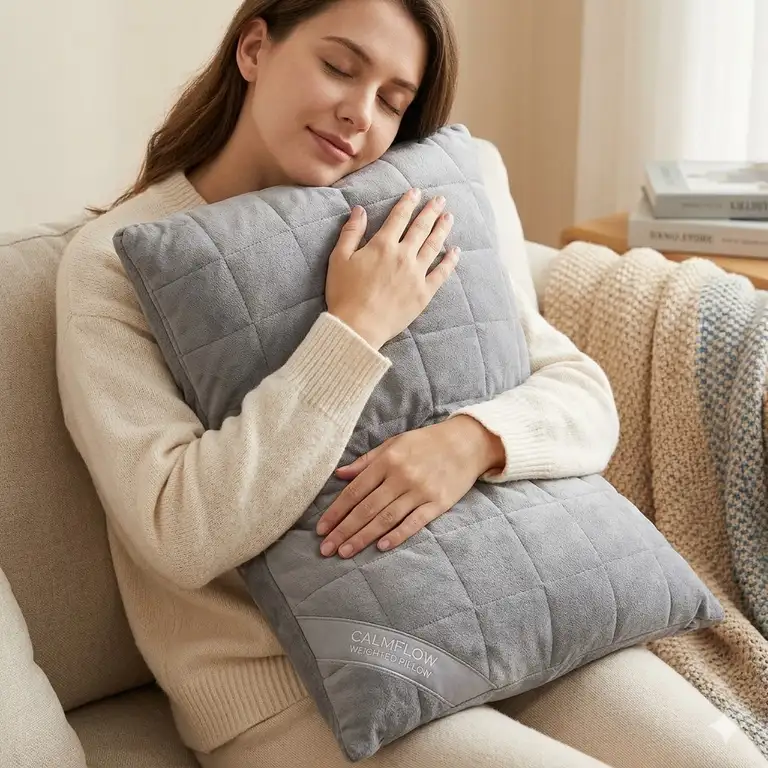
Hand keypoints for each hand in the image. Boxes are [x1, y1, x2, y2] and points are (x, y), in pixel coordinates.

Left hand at [315, 416, 504, 558]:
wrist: (467, 443)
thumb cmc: (425, 443)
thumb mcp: (394, 443)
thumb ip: (366, 461)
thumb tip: (339, 475)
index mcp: (388, 460)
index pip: (355, 490)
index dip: (336, 511)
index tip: (321, 529)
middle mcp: (402, 476)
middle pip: (367, 508)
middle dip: (344, 530)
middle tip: (326, 548)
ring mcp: (421, 491)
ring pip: (386, 518)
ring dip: (363, 537)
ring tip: (345, 552)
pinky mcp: (438, 503)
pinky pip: (415, 522)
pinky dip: (398, 535)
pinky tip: (381, 547)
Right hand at [325, 189, 459, 349]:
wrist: (358, 326)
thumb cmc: (344, 293)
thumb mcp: (339, 259)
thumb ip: (351, 232)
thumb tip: (360, 210)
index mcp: (382, 245)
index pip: (399, 217)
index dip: (408, 202)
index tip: (416, 192)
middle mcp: (403, 255)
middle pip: (421, 228)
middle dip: (431, 211)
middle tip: (440, 200)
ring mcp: (416, 274)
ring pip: (434, 246)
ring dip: (442, 229)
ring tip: (449, 218)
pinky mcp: (424, 293)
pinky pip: (441, 273)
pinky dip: (450, 261)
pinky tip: (455, 252)